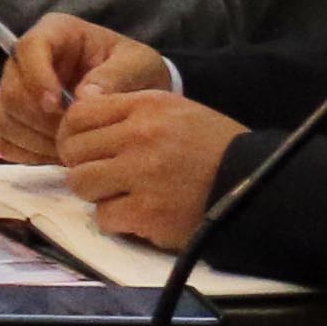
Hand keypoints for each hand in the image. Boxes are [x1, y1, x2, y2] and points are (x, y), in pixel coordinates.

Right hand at [0, 14, 173, 165]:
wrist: (137, 96)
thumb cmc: (138, 72)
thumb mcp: (140, 66)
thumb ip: (116, 76)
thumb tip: (83, 96)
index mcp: (56, 33)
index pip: (28, 48)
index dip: (37, 77)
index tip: (58, 106)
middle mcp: (28, 59)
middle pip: (11, 88)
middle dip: (39, 118)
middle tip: (72, 135)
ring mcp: (18, 90)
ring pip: (5, 116)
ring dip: (35, 139)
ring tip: (71, 148)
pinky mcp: (16, 119)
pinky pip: (4, 139)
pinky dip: (27, 152)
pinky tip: (56, 155)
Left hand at [58, 83, 250, 244]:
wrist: (254, 181)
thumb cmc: (212, 146)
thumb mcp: (174, 111)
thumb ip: (127, 113)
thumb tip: (74, 124)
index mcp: (146, 106)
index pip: (78, 115)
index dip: (72, 134)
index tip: (83, 149)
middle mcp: (140, 136)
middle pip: (73, 151)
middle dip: (84, 165)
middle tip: (105, 175)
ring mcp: (142, 174)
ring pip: (81, 184)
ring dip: (97, 193)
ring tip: (122, 194)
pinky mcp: (148, 212)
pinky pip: (104, 216)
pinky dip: (118, 219)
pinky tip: (141, 213)